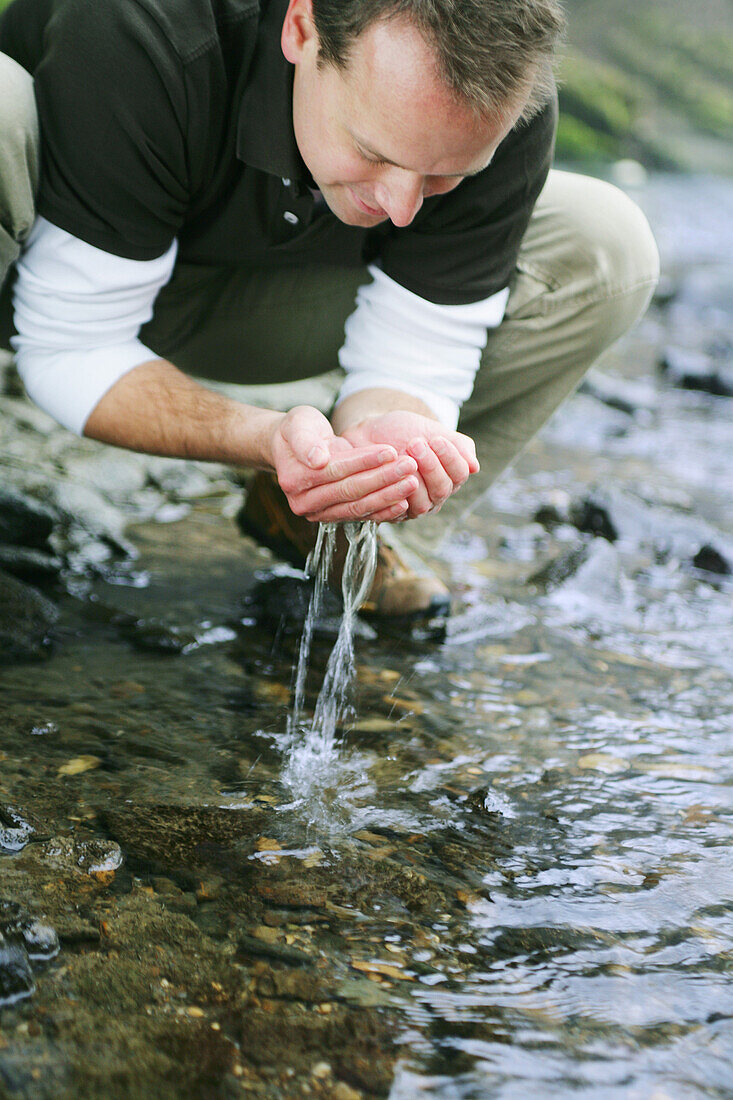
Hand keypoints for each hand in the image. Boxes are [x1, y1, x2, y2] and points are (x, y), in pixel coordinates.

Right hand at [269, 405, 418, 522]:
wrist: (293, 446)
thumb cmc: (298, 430)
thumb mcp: (297, 425)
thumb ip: (304, 441)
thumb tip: (317, 459)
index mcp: (294, 480)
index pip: (336, 471)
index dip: (364, 461)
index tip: (391, 451)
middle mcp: (304, 503)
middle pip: (350, 491)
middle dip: (382, 478)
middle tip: (409, 466)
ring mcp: (319, 513)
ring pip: (358, 507)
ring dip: (387, 495)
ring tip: (412, 482)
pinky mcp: (334, 515)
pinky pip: (361, 515)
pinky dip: (383, 511)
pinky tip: (403, 503)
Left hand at [341, 411, 478, 518]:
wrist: (369, 433)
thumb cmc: (404, 431)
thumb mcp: (432, 431)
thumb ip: (456, 445)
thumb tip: (474, 467)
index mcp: (449, 477)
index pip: (459, 474)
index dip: (449, 458)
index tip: (435, 440)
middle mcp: (434, 496)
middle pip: (442, 489)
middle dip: (430, 466)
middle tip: (415, 444)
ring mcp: (413, 507)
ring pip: (422, 503)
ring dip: (412, 480)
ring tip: (401, 458)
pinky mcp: (391, 513)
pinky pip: (394, 512)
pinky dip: (393, 497)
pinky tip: (389, 479)